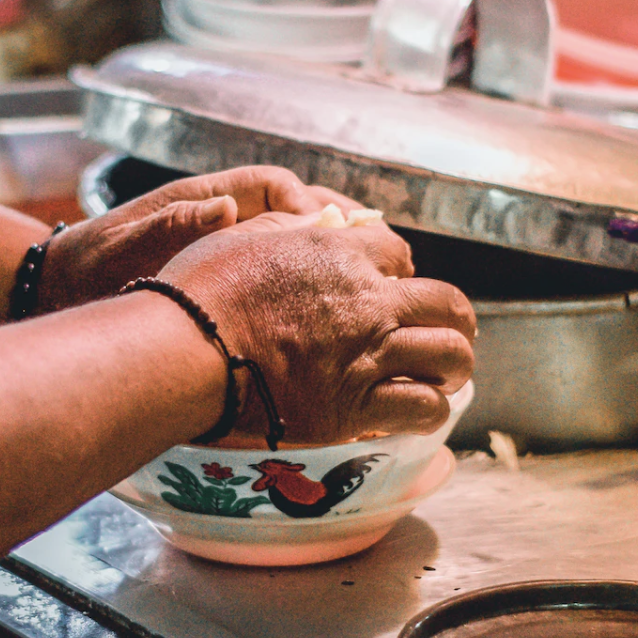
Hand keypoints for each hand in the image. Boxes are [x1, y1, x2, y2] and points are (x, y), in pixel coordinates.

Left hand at [36, 166, 353, 312]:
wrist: (60, 288)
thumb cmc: (88, 266)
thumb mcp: (121, 247)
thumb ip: (169, 227)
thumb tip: (225, 208)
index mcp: (201, 197)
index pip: (271, 184)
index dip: (304, 203)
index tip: (329, 233)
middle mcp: (222, 212)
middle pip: (297, 203)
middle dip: (342, 221)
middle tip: (382, 248)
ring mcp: (229, 240)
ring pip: (299, 233)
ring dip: (340, 246)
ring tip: (382, 269)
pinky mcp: (231, 269)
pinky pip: (285, 263)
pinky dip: (319, 273)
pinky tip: (346, 300)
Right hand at [157, 212, 476, 443]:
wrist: (184, 351)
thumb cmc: (198, 293)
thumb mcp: (244, 236)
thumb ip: (289, 230)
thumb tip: (316, 227)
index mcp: (339, 254)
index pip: (397, 253)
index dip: (399, 270)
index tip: (392, 286)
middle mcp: (367, 301)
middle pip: (446, 302)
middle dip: (453, 316)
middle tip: (447, 328)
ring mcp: (367, 355)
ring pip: (449, 354)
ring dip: (454, 363)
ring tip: (447, 373)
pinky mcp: (355, 407)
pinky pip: (422, 407)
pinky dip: (431, 409)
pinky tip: (423, 410)